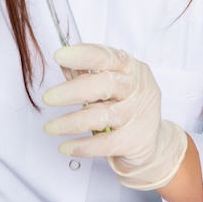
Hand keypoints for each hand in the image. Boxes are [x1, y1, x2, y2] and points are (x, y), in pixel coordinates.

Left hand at [42, 44, 187, 189]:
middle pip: (104, 84)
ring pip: (101, 116)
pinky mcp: (135, 141)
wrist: (154, 143)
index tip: (60, 56)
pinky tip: (65, 146)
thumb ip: (87, 73)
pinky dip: (81, 146)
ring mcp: (138, 115)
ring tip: (50, 127)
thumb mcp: (110, 84)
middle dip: (72, 91)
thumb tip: (63, 64)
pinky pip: (104, 144)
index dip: (83, 55)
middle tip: (48, 97)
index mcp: (130, 68)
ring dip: (70, 122)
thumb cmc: (126, 106)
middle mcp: (137, 88)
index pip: (107, 56)